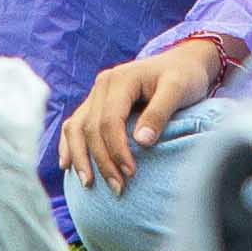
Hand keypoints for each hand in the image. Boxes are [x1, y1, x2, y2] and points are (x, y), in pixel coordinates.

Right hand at [62, 40, 229, 186]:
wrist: (182, 63)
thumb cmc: (184, 76)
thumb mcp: (178, 90)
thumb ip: (159, 113)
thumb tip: (142, 142)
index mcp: (120, 80)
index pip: (109, 121)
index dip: (117, 150)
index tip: (131, 173)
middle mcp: (102, 85)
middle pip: (90, 128)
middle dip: (101, 161)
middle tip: (117, 188)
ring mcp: (96, 95)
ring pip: (75, 128)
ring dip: (80, 157)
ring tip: (88, 184)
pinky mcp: (95, 104)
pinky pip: (74, 125)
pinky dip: (69, 145)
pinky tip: (68, 166)